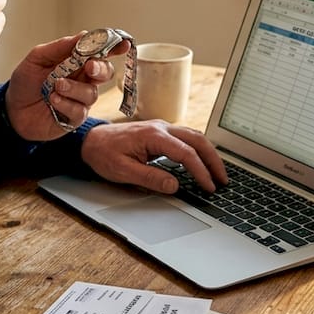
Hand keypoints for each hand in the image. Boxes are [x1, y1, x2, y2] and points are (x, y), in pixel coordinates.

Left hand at [4, 33, 125, 139]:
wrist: (12, 110)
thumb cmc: (25, 83)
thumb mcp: (37, 58)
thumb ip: (60, 47)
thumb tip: (84, 34)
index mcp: (76, 62)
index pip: (100, 52)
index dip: (114, 47)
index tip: (123, 43)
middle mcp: (83, 80)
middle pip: (105, 72)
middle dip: (100, 68)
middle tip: (89, 66)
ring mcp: (80, 100)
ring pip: (92, 93)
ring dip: (74, 88)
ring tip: (55, 86)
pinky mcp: (75, 118)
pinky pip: (79, 110)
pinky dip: (66, 103)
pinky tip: (53, 100)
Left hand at [80, 121, 226, 192]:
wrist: (90, 140)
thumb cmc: (103, 153)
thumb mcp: (123, 171)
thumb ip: (149, 178)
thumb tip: (174, 186)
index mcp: (153, 135)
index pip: (186, 153)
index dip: (201, 171)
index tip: (209, 186)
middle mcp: (161, 127)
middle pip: (198, 140)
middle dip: (213, 160)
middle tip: (223, 180)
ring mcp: (162, 127)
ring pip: (194, 136)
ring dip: (208, 153)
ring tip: (217, 173)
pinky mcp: (161, 132)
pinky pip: (186, 137)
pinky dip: (198, 149)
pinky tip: (202, 162)